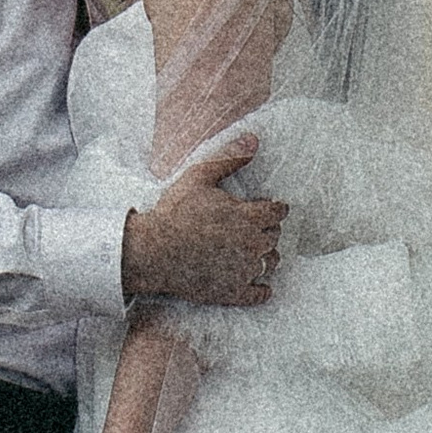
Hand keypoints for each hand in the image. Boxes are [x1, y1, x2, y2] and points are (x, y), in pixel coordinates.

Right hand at [121, 134, 286, 308]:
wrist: (152, 251)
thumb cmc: (174, 212)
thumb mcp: (199, 177)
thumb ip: (230, 159)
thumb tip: (254, 139)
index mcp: (249, 217)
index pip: (279, 212)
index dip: (274, 208)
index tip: (266, 208)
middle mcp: (252, 245)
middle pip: (275, 237)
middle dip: (268, 230)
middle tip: (253, 227)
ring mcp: (244, 271)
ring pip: (272, 263)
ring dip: (266, 256)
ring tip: (252, 251)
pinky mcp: (233, 292)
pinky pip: (260, 293)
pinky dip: (263, 289)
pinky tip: (259, 284)